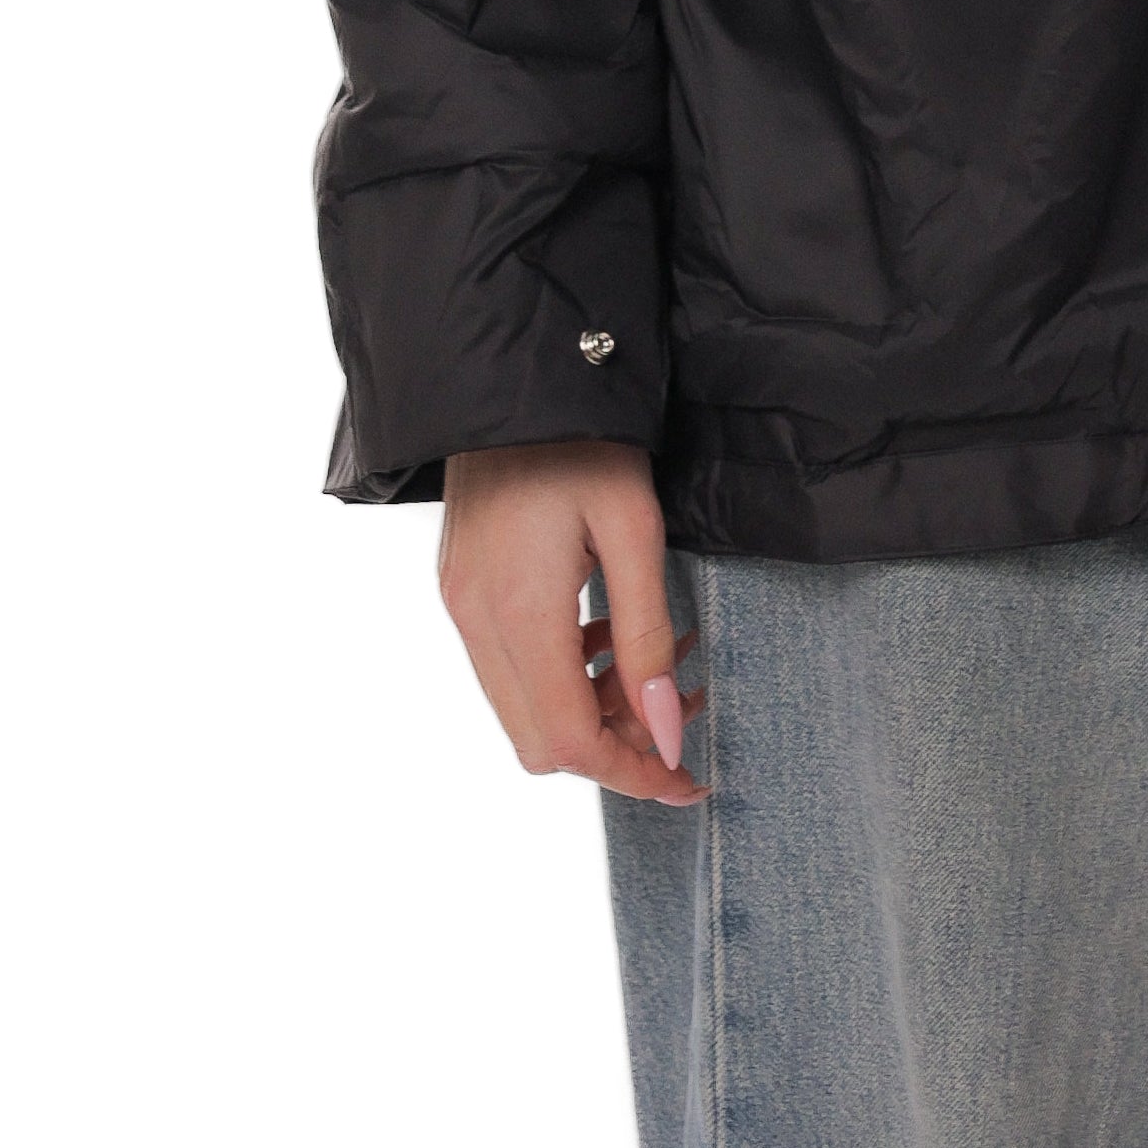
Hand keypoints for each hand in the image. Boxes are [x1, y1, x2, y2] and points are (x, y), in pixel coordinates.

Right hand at [437, 439, 702, 806]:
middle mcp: (475, 621)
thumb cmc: (583, 439)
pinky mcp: (458, 586)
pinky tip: (605, 631)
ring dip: (591, 709)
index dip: (633, 771)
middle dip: (616, 746)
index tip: (688, 778)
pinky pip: (506, 668)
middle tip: (680, 710)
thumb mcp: (635, 529)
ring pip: (522, 710)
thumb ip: (647, 637)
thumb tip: (668, 730)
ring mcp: (459, 604)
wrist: (512, 370)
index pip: (570, 742)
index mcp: (519, 612)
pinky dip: (560, 674)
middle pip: (541, 743)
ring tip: (657, 662)